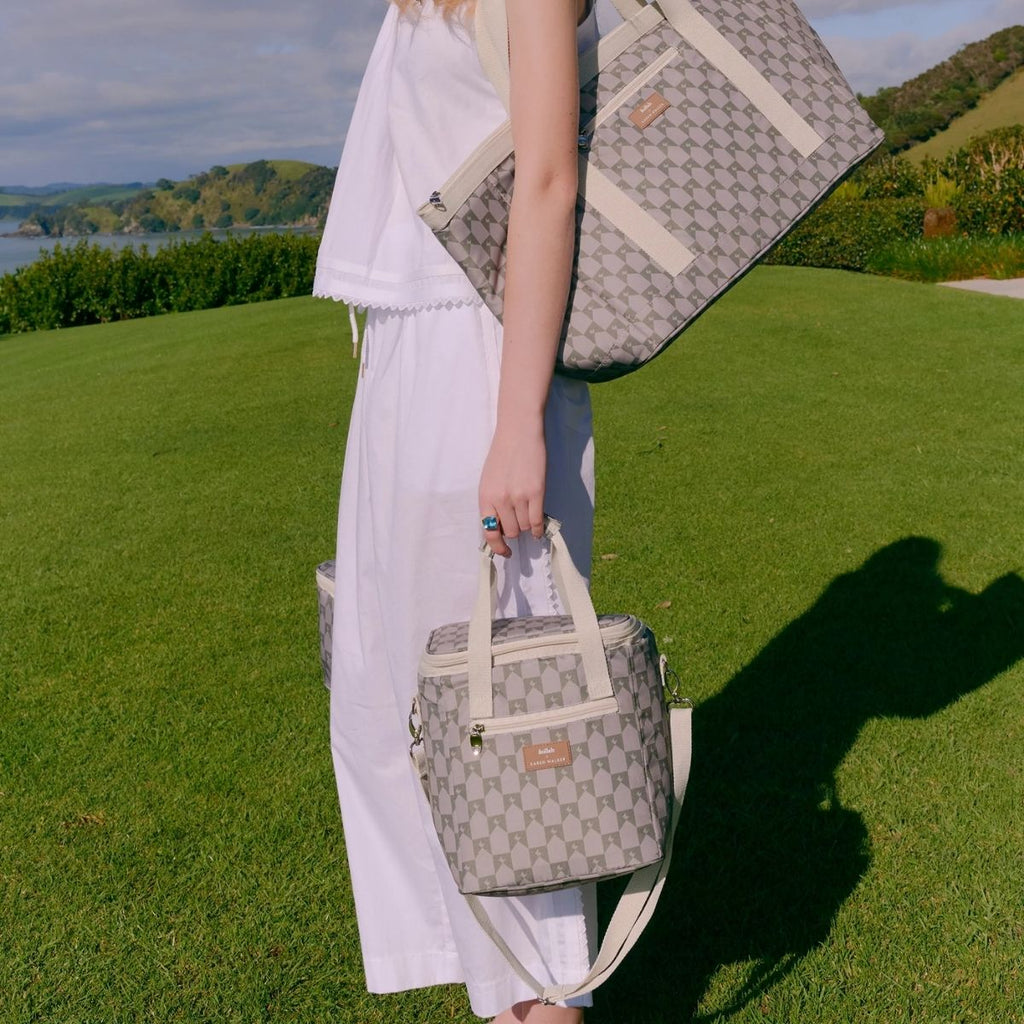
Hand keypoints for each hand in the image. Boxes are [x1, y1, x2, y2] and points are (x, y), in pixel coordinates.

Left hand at [479, 418, 545, 557]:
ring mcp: (518, 497)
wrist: (518, 431)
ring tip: (529, 516)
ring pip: (524, 527)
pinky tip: (539, 530)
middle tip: (519, 523)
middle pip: (510, 531)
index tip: (506, 552)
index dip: (498, 547)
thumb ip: (492, 502)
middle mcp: (500, 500)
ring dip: (527, 526)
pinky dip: (539, 529)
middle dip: (515, 531)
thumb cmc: (502, 454)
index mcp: (485, 497)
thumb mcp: (488, 480)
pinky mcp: (536, 492)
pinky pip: (537, 521)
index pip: (489, 532)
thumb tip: (500, 527)